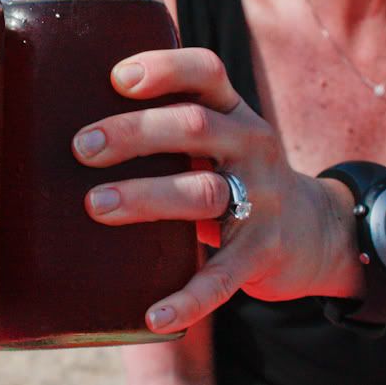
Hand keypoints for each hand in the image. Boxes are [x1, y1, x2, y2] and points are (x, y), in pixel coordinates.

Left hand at [71, 47, 353, 332]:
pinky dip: (188, 297)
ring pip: (203, 191)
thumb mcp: (215, 136)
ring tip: (95, 205)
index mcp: (232, 110)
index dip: (163, 68)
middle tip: (82, 148)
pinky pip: (223, 275)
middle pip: (193, 125)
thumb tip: (69, 123)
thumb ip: (165, 124)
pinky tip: (154, 316)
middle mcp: (251, 144)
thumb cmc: (234, 173)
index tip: (116, 77)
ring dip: (146, 197)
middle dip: (133, 133)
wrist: (316, 231)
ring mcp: (261, 197)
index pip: (205, 71)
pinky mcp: (263, 251)